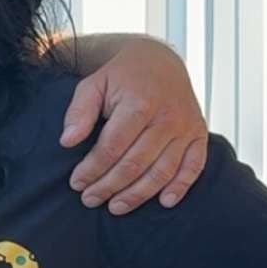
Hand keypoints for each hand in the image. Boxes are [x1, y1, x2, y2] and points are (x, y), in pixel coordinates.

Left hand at [60, 36, 207, 213]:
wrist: (160, 61)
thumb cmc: (122, 76)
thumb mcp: (94, 83)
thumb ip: (79, 111)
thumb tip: (68, 142)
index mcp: (139, 103)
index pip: (112, 147)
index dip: (92, 169)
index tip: (76, 183)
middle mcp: (167, 117)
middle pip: (136, 163)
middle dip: (109, 186)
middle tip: (90, 199)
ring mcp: (186, 127)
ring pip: (162, 171)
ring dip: (138, 194)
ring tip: (116, 207)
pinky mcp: (199, 134)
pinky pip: (193, 166)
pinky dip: (180, 187)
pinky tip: (163, 202)